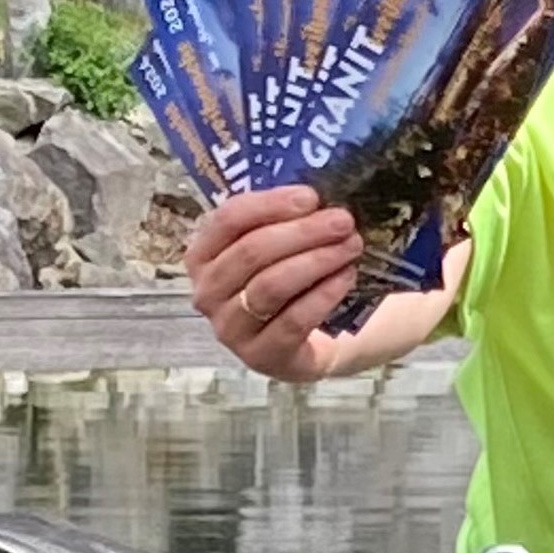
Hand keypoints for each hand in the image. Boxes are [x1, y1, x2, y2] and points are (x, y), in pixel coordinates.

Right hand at [182, 186, 364, 382]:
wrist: (305, 340)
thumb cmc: (285, 280)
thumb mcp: (275, 247)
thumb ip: (283, 221)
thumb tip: (316, 197)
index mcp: (203, 256)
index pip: (229, 219)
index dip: (271, 204)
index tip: (312, 196)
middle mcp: (207, 293)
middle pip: (252, 252)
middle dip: (303, 232)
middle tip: (343, 221)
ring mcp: (229, 329)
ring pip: (271, 285)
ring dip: (317, 260)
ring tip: (350, 246)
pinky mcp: (260, 356)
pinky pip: (293, 320)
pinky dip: (323, 294)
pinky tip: (346, 277)